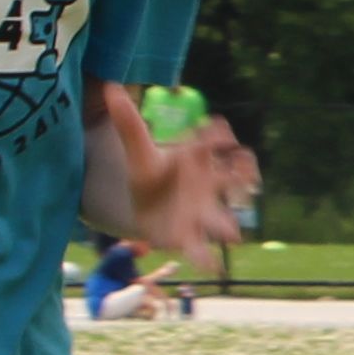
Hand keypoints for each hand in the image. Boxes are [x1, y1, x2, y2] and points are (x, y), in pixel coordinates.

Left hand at [130, 115, 254, 259]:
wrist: (144, 207)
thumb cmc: (151, 176)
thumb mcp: (139, 151)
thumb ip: (129, 123)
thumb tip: (110, 87)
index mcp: (198, 159)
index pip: (215, 143)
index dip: (219, 134)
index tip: (218, 129)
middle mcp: (208, 185)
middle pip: (229, 179)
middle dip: (239, 176)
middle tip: (242, 170)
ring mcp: (203, 212)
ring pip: (223, 217)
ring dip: (227, 226)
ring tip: (232, 236)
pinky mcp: (190, 235)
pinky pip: (202, 247)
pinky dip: (206, 258)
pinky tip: (210, 267)